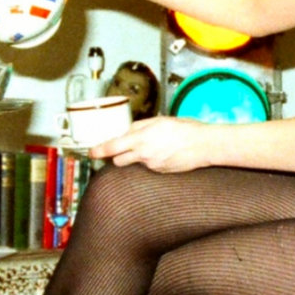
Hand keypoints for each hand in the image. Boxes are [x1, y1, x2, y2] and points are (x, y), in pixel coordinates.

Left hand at [93, 116, 212, 172]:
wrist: (204, 145)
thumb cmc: (184, 128)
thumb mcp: (159, 120)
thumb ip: (140, 126)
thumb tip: (128, 130)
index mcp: (141, 139)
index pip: (113, 147)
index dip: (99, 151)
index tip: (91, 152)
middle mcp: (144, 155)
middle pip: (119, 161)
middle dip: (117, 156)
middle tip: (121, 149)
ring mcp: (152, 166)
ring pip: (135, 164)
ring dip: (135, 158)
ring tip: (149, 148)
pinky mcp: (161, 173)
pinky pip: (149, 167)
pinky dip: (150, 161)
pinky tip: (162, 153)